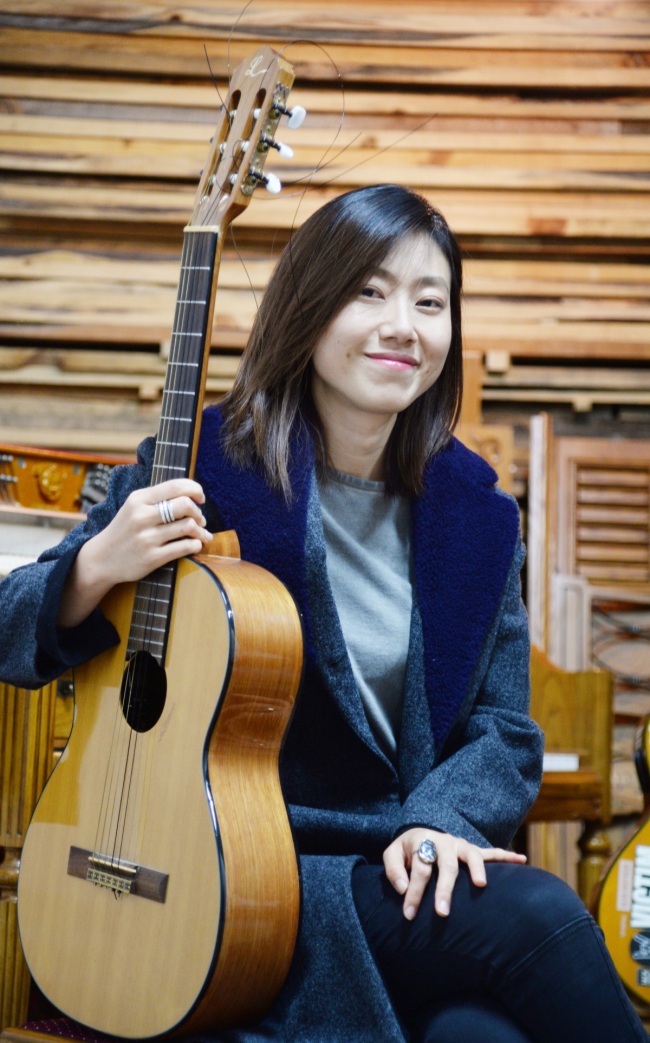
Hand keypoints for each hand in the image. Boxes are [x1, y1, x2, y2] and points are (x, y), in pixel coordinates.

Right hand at [58, 479, 212, 626]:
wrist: (102, 559)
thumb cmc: (125, 530)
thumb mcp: (134, 507)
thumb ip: (158, 498)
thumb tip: (192, 495)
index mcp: (138, 499)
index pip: (175, 486)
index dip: (195, 489)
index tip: (200, 498)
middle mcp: (142, 517)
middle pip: (185, 505)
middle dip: (198, 512)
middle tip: (200, 520)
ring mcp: (147, 538)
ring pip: (188, 526)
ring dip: (201, 530)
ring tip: (202, 534)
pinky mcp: (152, 558)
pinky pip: (184, 547)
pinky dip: (195, 544)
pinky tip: (194, 544)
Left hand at [383, 827, 525, 920]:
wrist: (421, 832)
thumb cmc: (407, 850)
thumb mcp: (392, 854)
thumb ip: (394, 870)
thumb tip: (404, 888)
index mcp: (424, 842)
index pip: (420, 869)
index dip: (414, 892)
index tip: (409, 914)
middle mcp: (445, 843)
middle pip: (446, 866)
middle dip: (444, 890)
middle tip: (442, 913)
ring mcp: (461, 846)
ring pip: (472, 856)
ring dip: (477, 870)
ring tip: (481, 884)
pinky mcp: (472, 850)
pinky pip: (492, 853)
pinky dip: (506, 856)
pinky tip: (521, 860)